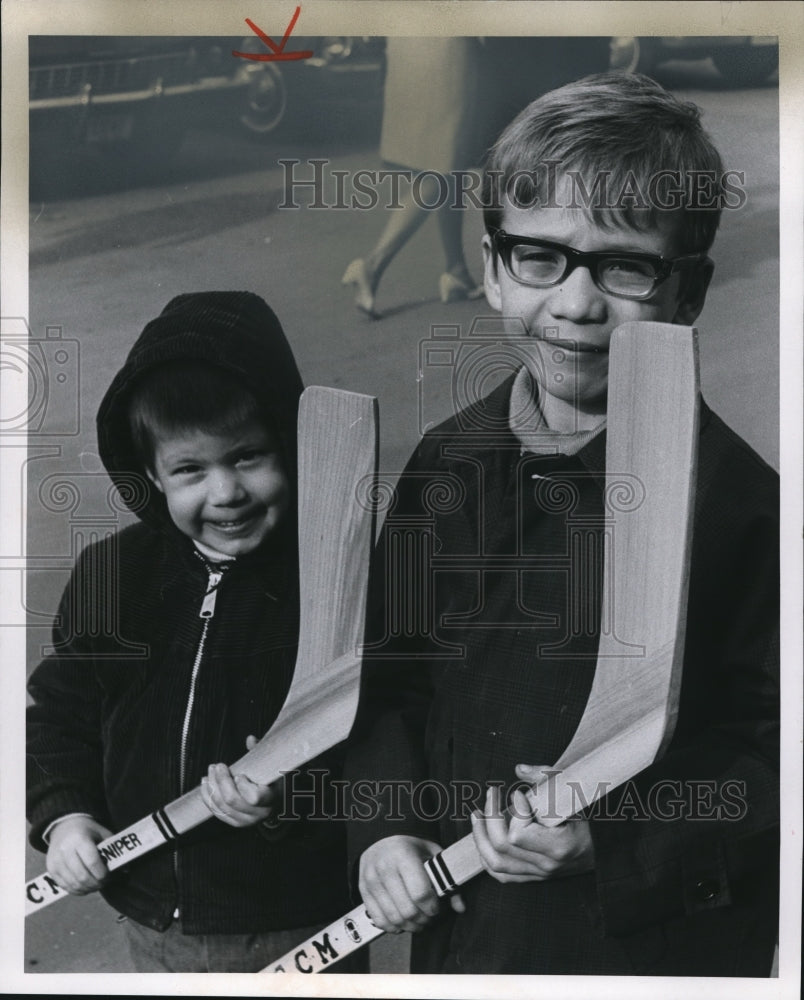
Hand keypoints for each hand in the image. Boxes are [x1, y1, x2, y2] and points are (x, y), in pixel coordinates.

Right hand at [46, 816, 112, 894]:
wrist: (64, 826)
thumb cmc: (87, 830)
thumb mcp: (102, 833)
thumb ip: (112, 849)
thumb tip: (125, 869)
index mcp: (79, 839)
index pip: (92, 862)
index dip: (102, 873)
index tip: (110, 875)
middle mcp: (65, 850)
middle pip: (82, 876)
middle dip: (97, 883)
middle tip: (105, 882)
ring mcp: (56, 861)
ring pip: (74, 884)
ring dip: (88, 889)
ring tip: (97, 884)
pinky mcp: (51, 870)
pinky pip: (65, 887)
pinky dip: (78, 890)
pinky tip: (86, 886)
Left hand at [200, 735, 278, 827]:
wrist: (275, 802)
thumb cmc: (273, 780)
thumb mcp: (271, 767)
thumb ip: (261, 753)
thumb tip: (250, 739)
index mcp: (271, 799)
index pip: (254, 798)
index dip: (243, 786)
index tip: (239, 774)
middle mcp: (258, 814)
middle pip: (232, 800)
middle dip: (222, 781)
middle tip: (218, 766)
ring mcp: (245, 821)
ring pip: (221, 806)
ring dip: (212, 787)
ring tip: (210, 772)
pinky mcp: (234, 822)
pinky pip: (216, 812)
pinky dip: (208, 797)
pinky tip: (205, 783)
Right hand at [359, 835, 465, 933]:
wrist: (381, 837)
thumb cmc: (411, 846)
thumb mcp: (432, 854)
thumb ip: (447, 879)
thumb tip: (460, 907)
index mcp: (403, 855)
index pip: (421, 893)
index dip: (433, 907)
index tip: (438, 908)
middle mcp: (385, 868)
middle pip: (408, 910)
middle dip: (423, 920)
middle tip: (430, 917)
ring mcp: (371, 881)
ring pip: (394, 918)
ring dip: (410, 926)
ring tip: (419, 921)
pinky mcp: (364, 891)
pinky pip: (379, 919)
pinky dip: (393, 927)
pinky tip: (402, 922)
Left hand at [470, 764, 594, 883]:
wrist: (605, 849)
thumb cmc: (589, 817)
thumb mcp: (572, 793)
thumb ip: (546, 778)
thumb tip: (519, 769)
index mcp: (560, 846)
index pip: (519, 834)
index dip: (514, 811)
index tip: (519, 795)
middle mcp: (547, 865)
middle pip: (503, 846)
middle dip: (490, 817)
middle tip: (491, 794)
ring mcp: (539, 873)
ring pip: (496, 863)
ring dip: (480, 837)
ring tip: (477, 816)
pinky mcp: (533, 877)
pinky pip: (501, 874)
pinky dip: (487, 856)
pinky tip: (483, 837)